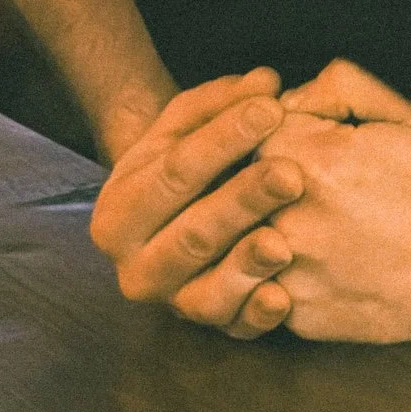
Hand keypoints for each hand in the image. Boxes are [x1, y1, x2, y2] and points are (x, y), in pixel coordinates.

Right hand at [89, 67, 306, 341]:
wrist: (176, 209)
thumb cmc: (187, 157)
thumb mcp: (190, 122)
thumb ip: (224, 99)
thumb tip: (265, 82)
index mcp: (120, 210)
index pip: (175, 171)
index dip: (224, 138)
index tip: (272, 108)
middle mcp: (136, 265)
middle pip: (193, 232)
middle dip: (243, 200)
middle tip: (290, 174)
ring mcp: (173, 302)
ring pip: (207, 290)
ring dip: (247, 264)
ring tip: (283, 241)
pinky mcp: (210, 328)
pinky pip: (233, 329)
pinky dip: (257, 315)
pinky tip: (282, 297)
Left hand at [260, 59, 410, 353]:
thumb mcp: (410, 115)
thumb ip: (344, 84)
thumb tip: (294, 91)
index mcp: (313, 160)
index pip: (251, 125)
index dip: (277, 121)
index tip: (302, 130)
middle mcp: (289, 219)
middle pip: (237, 181)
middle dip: (258, 172)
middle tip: (301, 176)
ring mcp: (289, 273)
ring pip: (240, 235)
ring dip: (258, 221)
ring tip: (303, 216)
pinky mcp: (296, 314)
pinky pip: (260, 282)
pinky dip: (276, 267)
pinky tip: (319, 256)